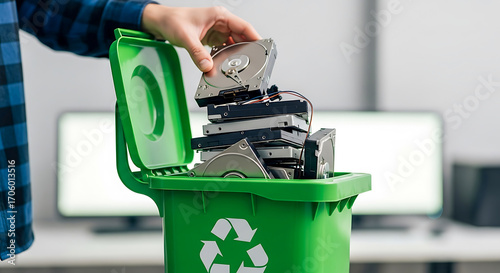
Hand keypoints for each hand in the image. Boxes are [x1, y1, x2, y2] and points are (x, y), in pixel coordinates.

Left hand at [142, 5, 260, 71]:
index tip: (263, 49)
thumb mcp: (186, 38)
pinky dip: (227, 56)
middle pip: (242, 36)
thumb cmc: (173, 21)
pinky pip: (226, 48)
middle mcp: (221, 22)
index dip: (256, 38)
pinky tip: (227, 63)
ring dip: (237, 54)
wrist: (161, 22)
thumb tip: (207, 66)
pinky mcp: (214, 39)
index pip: (244, 26)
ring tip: (240, 65)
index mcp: (219, 16)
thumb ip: (197, 54)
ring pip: (235, 43)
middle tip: (253, 62)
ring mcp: (218, 31)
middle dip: (248, 49)